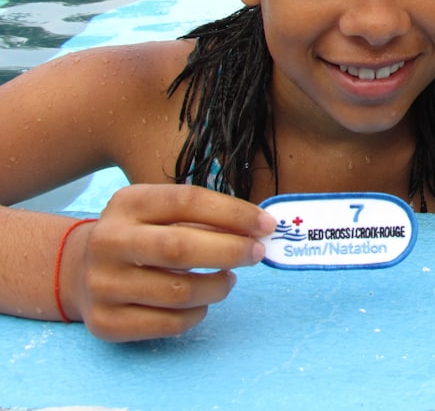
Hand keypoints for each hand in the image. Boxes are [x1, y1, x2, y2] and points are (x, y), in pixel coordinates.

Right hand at [64, 184, 275, 341]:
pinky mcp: (105, 322)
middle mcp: (108, 241)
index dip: (234, 213)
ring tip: (228, 279)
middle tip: (256, 253)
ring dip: (217, 287)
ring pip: (179, 292)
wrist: (78, 270)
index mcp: (128, 203)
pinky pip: (168, 324)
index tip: (266, 225)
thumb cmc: (140, 235)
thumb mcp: (160, 212)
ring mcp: (102, 285)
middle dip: (230, 251)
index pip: (188, 201)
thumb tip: (259, 229)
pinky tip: (202, 303)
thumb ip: (204, 216)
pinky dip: (197, 314)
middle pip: (180, 248)